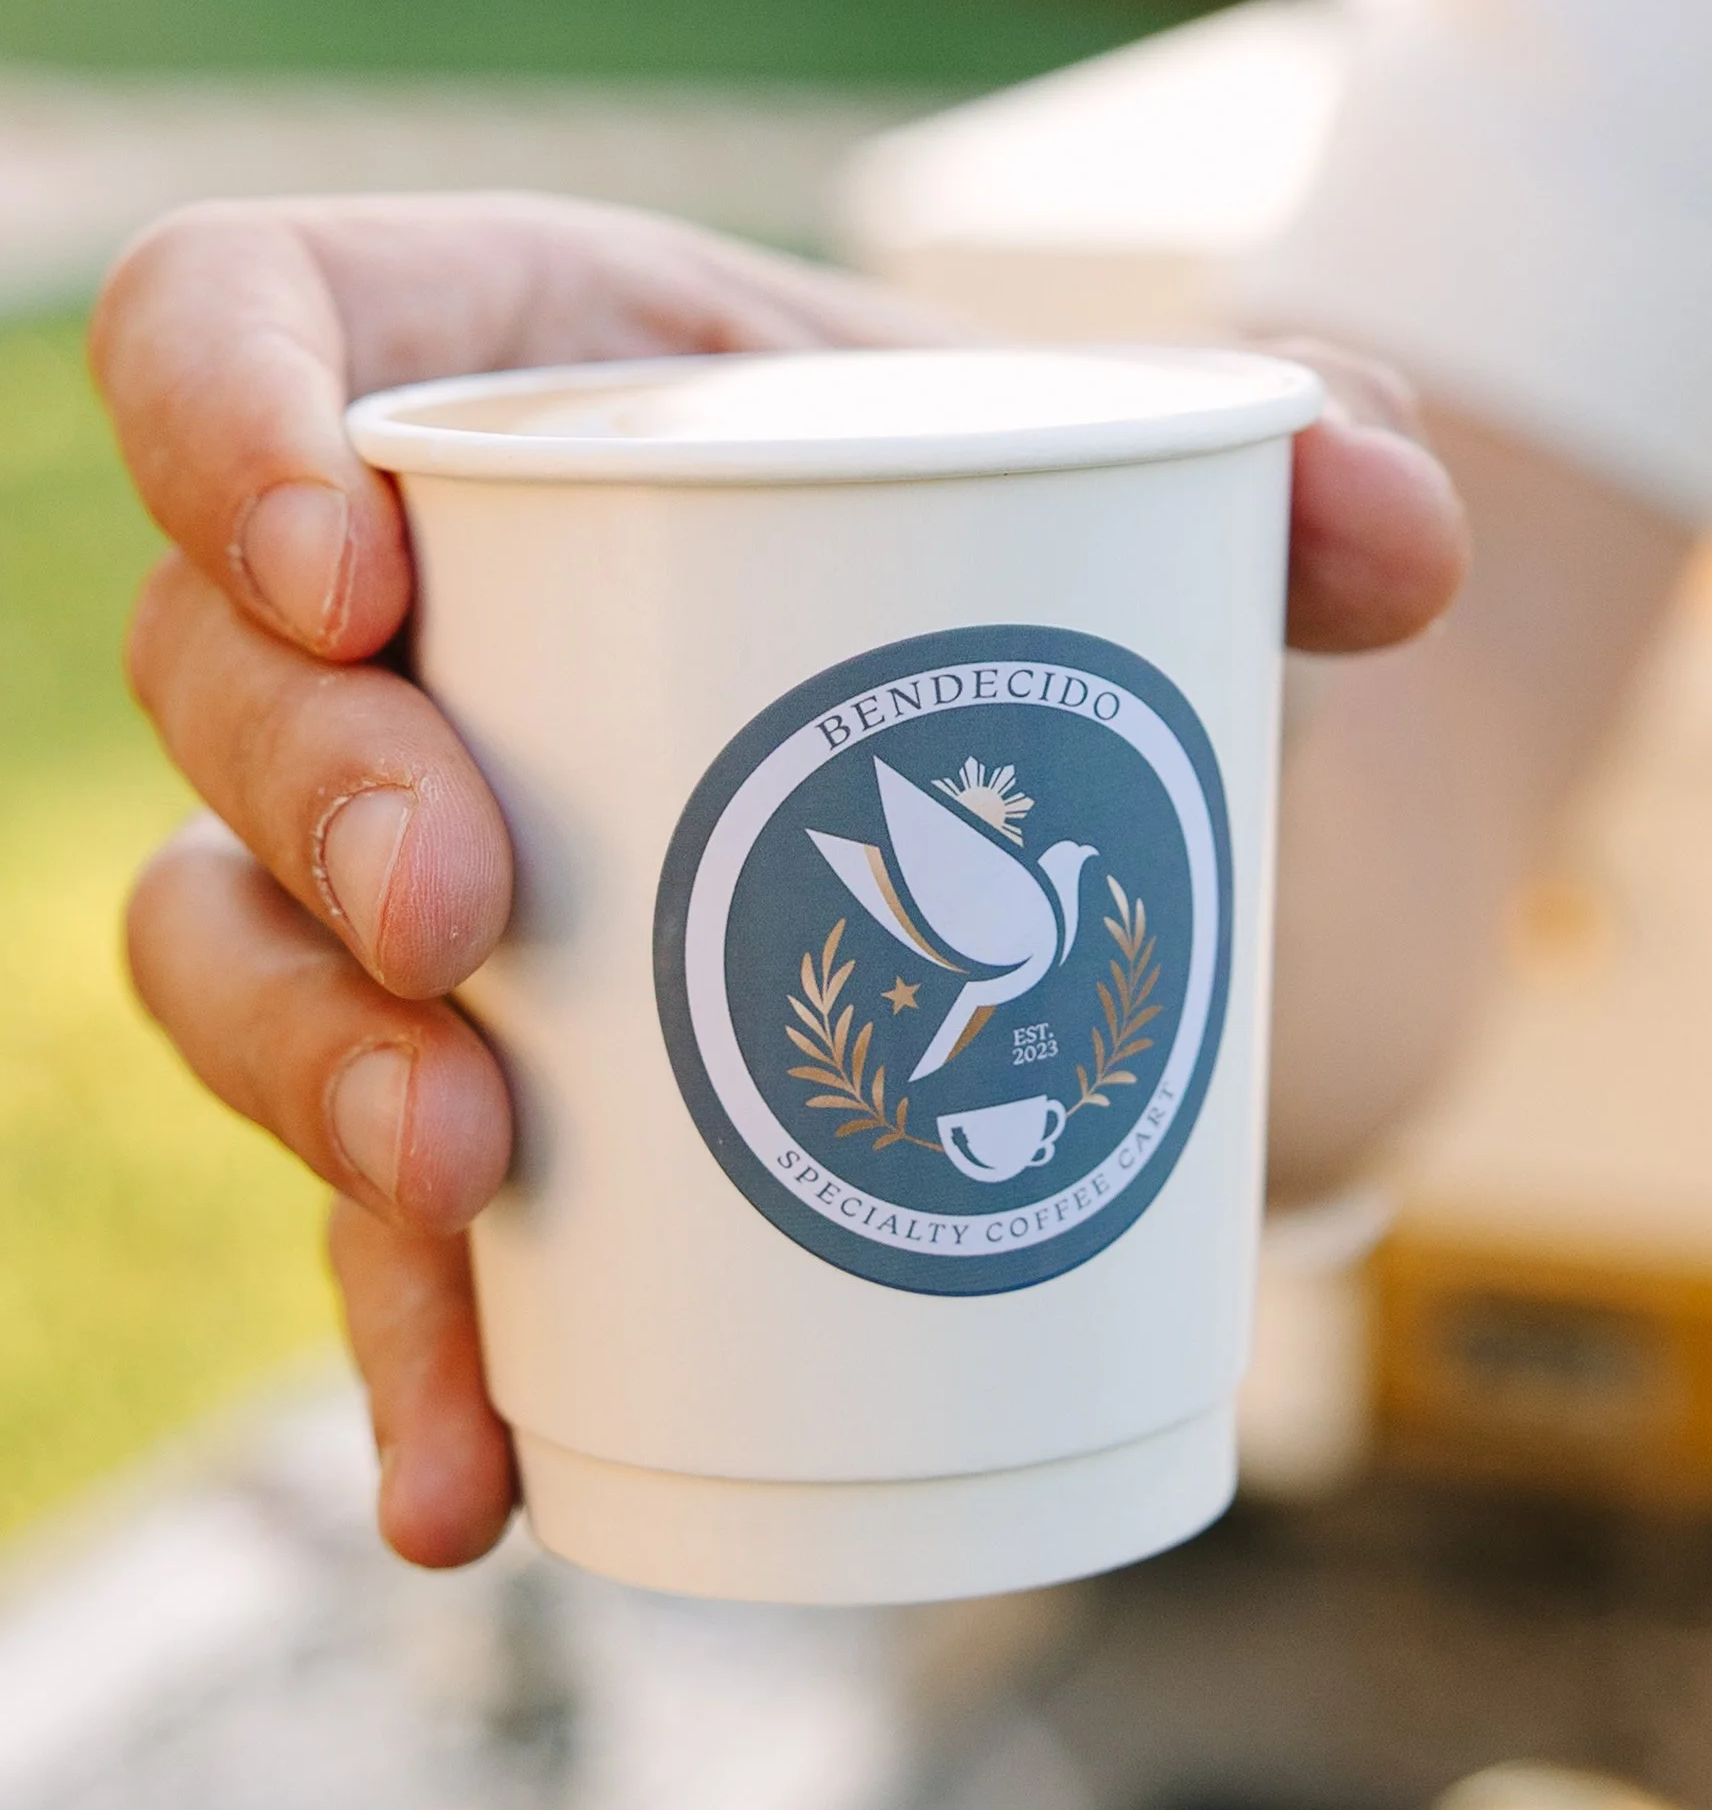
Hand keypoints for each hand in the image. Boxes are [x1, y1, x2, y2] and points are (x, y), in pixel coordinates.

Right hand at [92, 194, 1466, 1567]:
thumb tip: (1397, 527)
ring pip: (229, 947)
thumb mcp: (1122, 489)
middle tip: (471, 908)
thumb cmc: (997, 570)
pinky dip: (407, 1336)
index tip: (351, 559)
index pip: (235, 322)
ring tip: (461, 1175)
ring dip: (310, 1073)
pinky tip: (471, 1486)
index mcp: (506, 387)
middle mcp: (391, 621)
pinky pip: (359, 1201)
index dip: (218, 417)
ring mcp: (385, 862)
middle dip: (311, 795)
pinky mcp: (447, 1071)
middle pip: (216, 672)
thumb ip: (1297, 477)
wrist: (1022, 793)